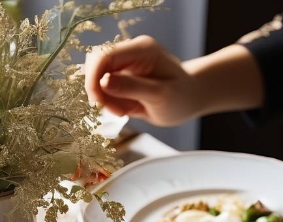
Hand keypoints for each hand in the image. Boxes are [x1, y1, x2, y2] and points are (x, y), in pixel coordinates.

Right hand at [84, 35, 198, 125]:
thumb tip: (103, 81)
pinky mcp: (119, 77)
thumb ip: (132, 87)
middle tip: (117, 111)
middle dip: (98, 91)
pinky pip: (102, 89)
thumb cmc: (181, 97)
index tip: (99, 103)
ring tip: (125, 111)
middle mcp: (129, 52)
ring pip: (95, 79)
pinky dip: (109, 103)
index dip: (94, 79)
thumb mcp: (160, 95)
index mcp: (141, 49)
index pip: (104, 56)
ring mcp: (123, 65)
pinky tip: (126, 109)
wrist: (188, 100)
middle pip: (95, 65)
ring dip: (104, 99)